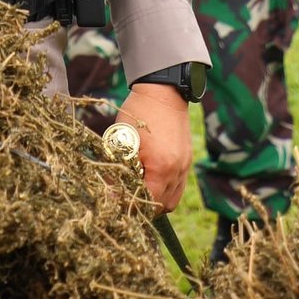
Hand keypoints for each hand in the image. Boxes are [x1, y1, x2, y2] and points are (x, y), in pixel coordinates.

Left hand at [114, 81, 192, 212]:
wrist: (163, 92)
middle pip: (163, 206)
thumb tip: (111, 192)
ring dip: (157, 200)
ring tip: (140, 189)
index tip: (119, 202)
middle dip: (145, 207)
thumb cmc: (139, 113)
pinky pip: (179, 186)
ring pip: (173, 199)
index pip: (149, 203)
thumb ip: (119, 168)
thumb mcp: (123, 139)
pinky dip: (166, 190)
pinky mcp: (187, 160)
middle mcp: (177, 171)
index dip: (133, 206)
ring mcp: (185, 166)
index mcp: (161, 167)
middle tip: (128, 197)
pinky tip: (152, 179)